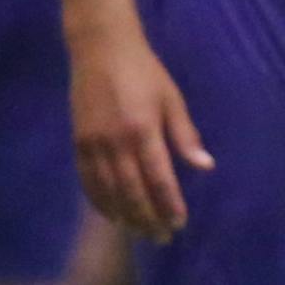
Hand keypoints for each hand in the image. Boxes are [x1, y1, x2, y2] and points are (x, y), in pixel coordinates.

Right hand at [68, 27, 214, 243]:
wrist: (101, 48)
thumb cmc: (145, 71)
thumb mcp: (172, 98)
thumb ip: (185, 135)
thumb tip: (205, 166)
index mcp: (144, 129)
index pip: (159, 179)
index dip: (169, 205)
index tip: (179, 223)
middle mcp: (117, 142)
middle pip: (133, 193)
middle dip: (149, 219)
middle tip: (161, 236)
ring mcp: (94, 144)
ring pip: (109, 192)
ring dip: (125, 216)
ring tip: (140, 232)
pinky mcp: (78, 143)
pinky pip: (87, 182)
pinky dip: (99, 202)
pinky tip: (112, 215)